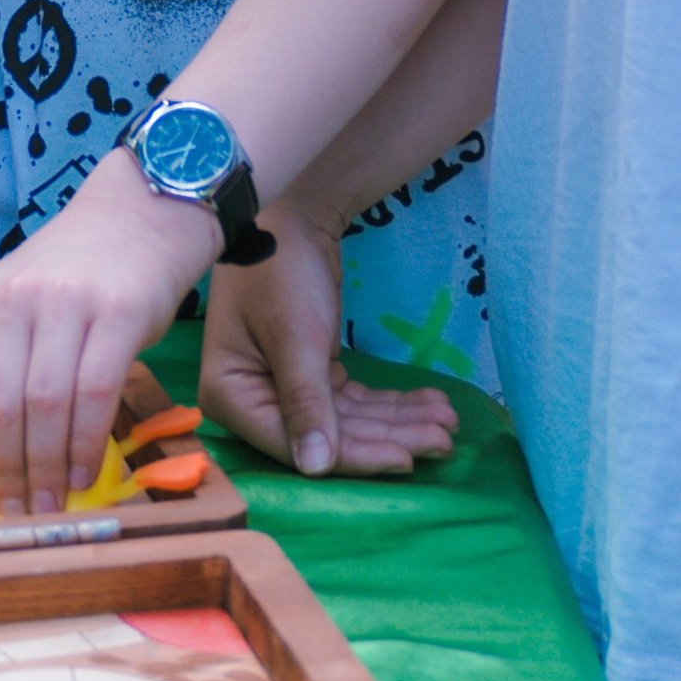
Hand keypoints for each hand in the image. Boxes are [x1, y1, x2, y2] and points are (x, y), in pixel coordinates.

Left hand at [0, 151, 206, 515]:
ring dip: (46, 469)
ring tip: (52, 507)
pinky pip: (96, 391)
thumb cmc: (73, 277)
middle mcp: (9, 301)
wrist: (138, 214)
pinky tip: (88, 472)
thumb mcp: (14, 309)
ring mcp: (63, 303)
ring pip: (43, 405)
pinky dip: (88, 442)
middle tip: (18, 516)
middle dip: (5, 475)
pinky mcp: (117, 310)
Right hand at [200, 203, 455, 476]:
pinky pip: (354, 399)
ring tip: (448, 422)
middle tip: (446, 439)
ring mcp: (283, 386)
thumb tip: (316, 467)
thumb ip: (306, 403)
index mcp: (232, 396)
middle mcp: (253, 399)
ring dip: (399, 421)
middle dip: (392, 436)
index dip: (355, 455)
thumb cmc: (280, 272)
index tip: (407, 458)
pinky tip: (430, 401)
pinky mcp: (311, 372)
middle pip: (331, 435)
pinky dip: (390, 402)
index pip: (298, 444)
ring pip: (349, 419)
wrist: (292, 212)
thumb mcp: (294, 338)